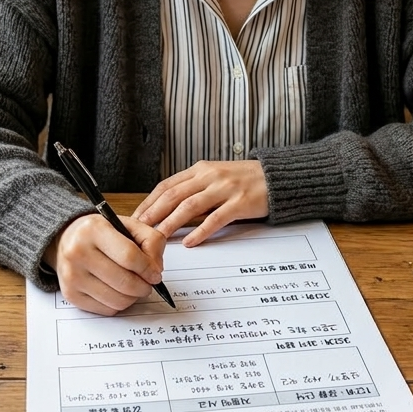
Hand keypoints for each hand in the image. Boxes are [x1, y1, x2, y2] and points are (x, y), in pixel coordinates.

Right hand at [44, 213, 166, 315]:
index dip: (148, 269)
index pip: (129, 256)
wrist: (66, 239)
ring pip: (117, 300)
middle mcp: (78, 252)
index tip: (155, 274)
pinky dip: (118, 304)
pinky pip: (106, 309)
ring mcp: (72, 276)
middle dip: (143, 287)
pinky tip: (118, 291)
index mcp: (93, 229)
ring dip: (133, 298)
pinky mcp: (71, 295)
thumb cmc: (100, 233)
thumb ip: (150, 240)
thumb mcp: (127, 225)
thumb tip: (156, 270)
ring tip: (134, 287)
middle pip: (124, 282)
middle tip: (148, 283)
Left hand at [133, 160, 269, 246]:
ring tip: (158, 237)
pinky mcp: (239, 203)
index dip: (149, 201)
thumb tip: (168, 208)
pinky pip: (215, 219)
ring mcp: (225, 189)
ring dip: (171, 222)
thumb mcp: (215, 176)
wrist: (275, 177)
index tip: (137, 216)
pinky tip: (190, 241)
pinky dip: (200, 231)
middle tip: (139, 229)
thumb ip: (195, 188)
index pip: (167, 185)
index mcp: (201, 169)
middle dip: (154, 213)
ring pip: (190, 206)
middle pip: (174, 195)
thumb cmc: (243, 179)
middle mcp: (210, 176)